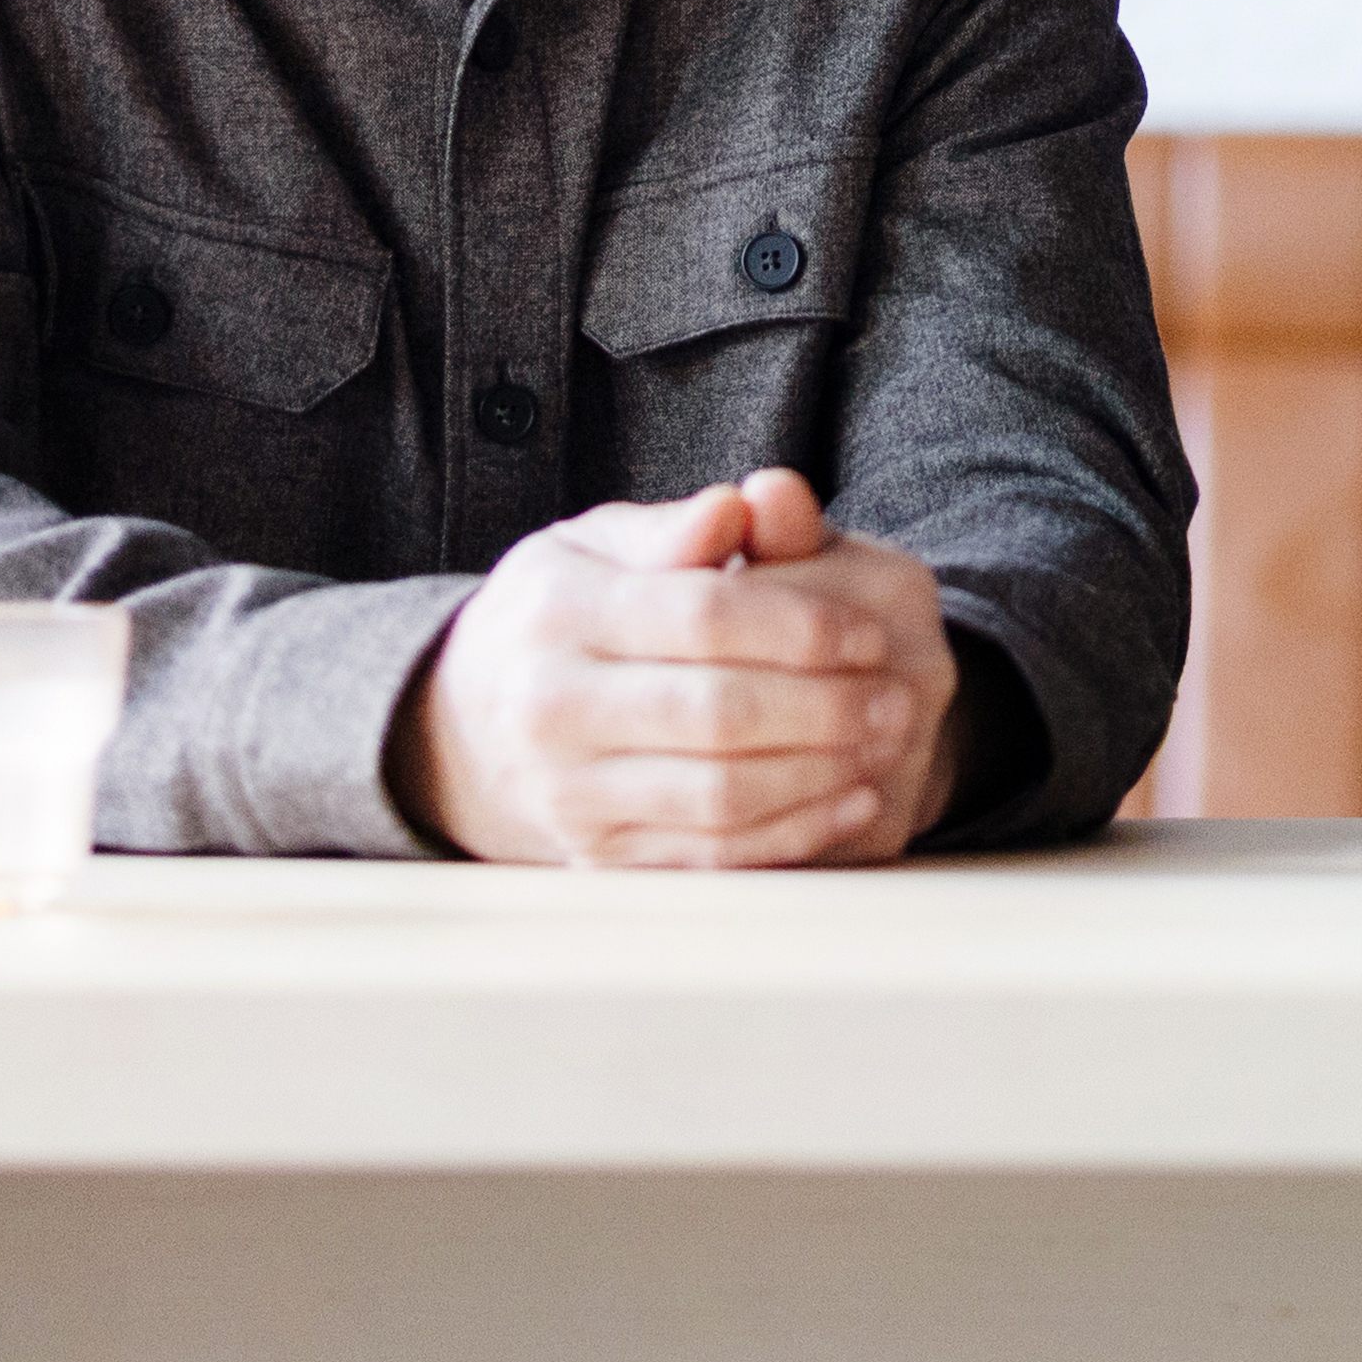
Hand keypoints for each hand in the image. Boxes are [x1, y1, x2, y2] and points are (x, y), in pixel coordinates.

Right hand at [404, 471, 957, 870]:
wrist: (462, 726)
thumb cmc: (559, 615)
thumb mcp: (595, 547)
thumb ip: (673, 529)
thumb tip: (741, 504)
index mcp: (559, 612)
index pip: (703, 617)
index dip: (799, 625)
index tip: (868, 631)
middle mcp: (552, 708)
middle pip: (717, 713)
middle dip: (826, 707)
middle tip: (898, 697)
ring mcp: (569, 794)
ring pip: (718, 796)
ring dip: (820, 775)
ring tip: (883, 744)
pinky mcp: (596, 858)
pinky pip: (709, 857)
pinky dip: (791, 834)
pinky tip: (847, 800)